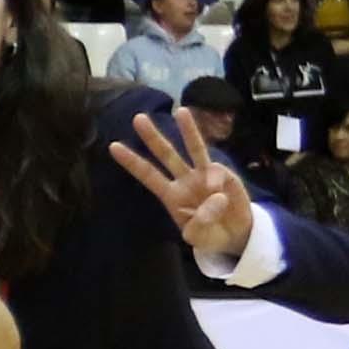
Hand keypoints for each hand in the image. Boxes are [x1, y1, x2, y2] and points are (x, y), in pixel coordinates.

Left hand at [111, 106, 256, 256]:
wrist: (235, 235)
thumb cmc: (209, 234)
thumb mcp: (198, 237)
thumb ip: (200, 224)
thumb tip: (214, 198)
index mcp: (171, 194)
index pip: (148, 175)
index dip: (132, 162)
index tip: (113, 146)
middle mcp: (185, 180)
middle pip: (166, 154)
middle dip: (152, 137)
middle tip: (137, 118)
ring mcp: (205, 174)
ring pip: (194, 148)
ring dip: (188, 130)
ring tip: (181, 111)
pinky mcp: (224, 175)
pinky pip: (217, 172)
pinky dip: (216, 182)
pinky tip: (221, 197)